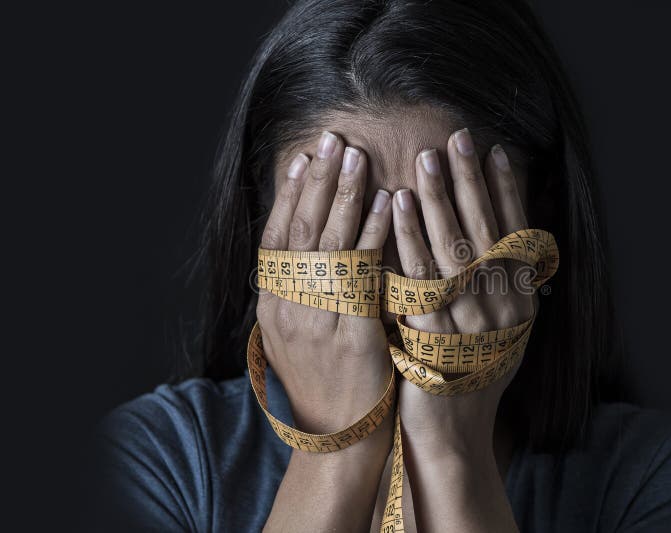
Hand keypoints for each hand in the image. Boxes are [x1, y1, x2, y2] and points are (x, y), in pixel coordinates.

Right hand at [256, 130, 393, 434]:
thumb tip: (308, 244)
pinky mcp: (351, 333)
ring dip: (345, 195)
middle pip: (302, 230)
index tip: (305, 156)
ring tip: (358, 156)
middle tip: (334, 139)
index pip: (278, 234)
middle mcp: (287, 306)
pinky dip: (373, 235)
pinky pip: (363, 274)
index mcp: (272, 303)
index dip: (292, 193)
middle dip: (319, 181)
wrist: (338, 435)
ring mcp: (317, 320)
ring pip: (330, 244)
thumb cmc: (325, 380)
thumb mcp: (297, 333)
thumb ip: (300, 289)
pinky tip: (387, 204)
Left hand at [392, 127, 534, 456]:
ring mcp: (470, 320)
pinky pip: (420, 274)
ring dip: (441, 198)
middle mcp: (503, 306)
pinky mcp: (432, 332)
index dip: (504, 190)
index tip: (492, 151)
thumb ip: (503, 285)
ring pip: (455, 246)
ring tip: (426, 158)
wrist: (454, 432)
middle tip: (457, 138)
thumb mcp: (501, 329)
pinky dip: (410, 236)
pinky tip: (401, 204)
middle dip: (470, 181)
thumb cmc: (471, 375)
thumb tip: (501, 233)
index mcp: (522, 300)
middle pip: (486, 230)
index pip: (515, 232)